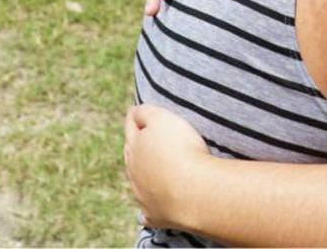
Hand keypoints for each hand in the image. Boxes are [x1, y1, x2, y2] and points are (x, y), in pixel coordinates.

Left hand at [123, 104, 211, 229]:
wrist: (195, 192)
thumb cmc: (181, 150)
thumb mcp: (163, 119)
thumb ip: (145, 112)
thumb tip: (133, 112)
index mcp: (135, 146)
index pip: (131, 126)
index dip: (134, 117)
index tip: (134, 111)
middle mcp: (134, 172)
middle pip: (132, 155)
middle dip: (135, 146)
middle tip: (138, 139)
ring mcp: (143, 196)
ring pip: (138, 183)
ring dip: (142, 176)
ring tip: (148, 171)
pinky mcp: (156, 215)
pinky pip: (148, 213)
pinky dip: (148, 210)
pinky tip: (146, 212)